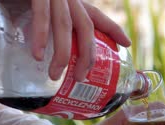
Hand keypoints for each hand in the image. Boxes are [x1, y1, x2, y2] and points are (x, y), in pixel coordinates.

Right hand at [0, 0, 130, 81]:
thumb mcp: (38, 7)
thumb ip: (46, 23)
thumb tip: (39, 52)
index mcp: (71, 0)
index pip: (96, 16)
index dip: (113, 29)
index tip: (127, 45)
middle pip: (86, 28)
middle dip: (87, 55)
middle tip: (81, 78)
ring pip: (66, 26)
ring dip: (63, 53)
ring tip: (55, 75)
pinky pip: (41, 16)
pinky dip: (41, 36)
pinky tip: (38, 55)